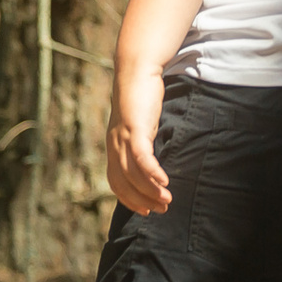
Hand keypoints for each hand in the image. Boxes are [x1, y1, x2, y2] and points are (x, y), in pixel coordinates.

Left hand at [105, 73, 171, 216]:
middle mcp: (114, 144)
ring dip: (150, 189)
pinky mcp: (134, 127)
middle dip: (142, 199)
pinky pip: (141, 157)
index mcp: (114, 146)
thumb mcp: (140, 125)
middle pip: (124, 182)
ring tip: (167, 200)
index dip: (129, 199)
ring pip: (133, 173)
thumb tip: (153, 159)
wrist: (136, 71)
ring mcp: (122, 137)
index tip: (145, 211)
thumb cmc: (141, 99)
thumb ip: (142, 142)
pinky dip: (151, 172)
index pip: (116, 182)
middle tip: (160, 210)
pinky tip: (164, 181)